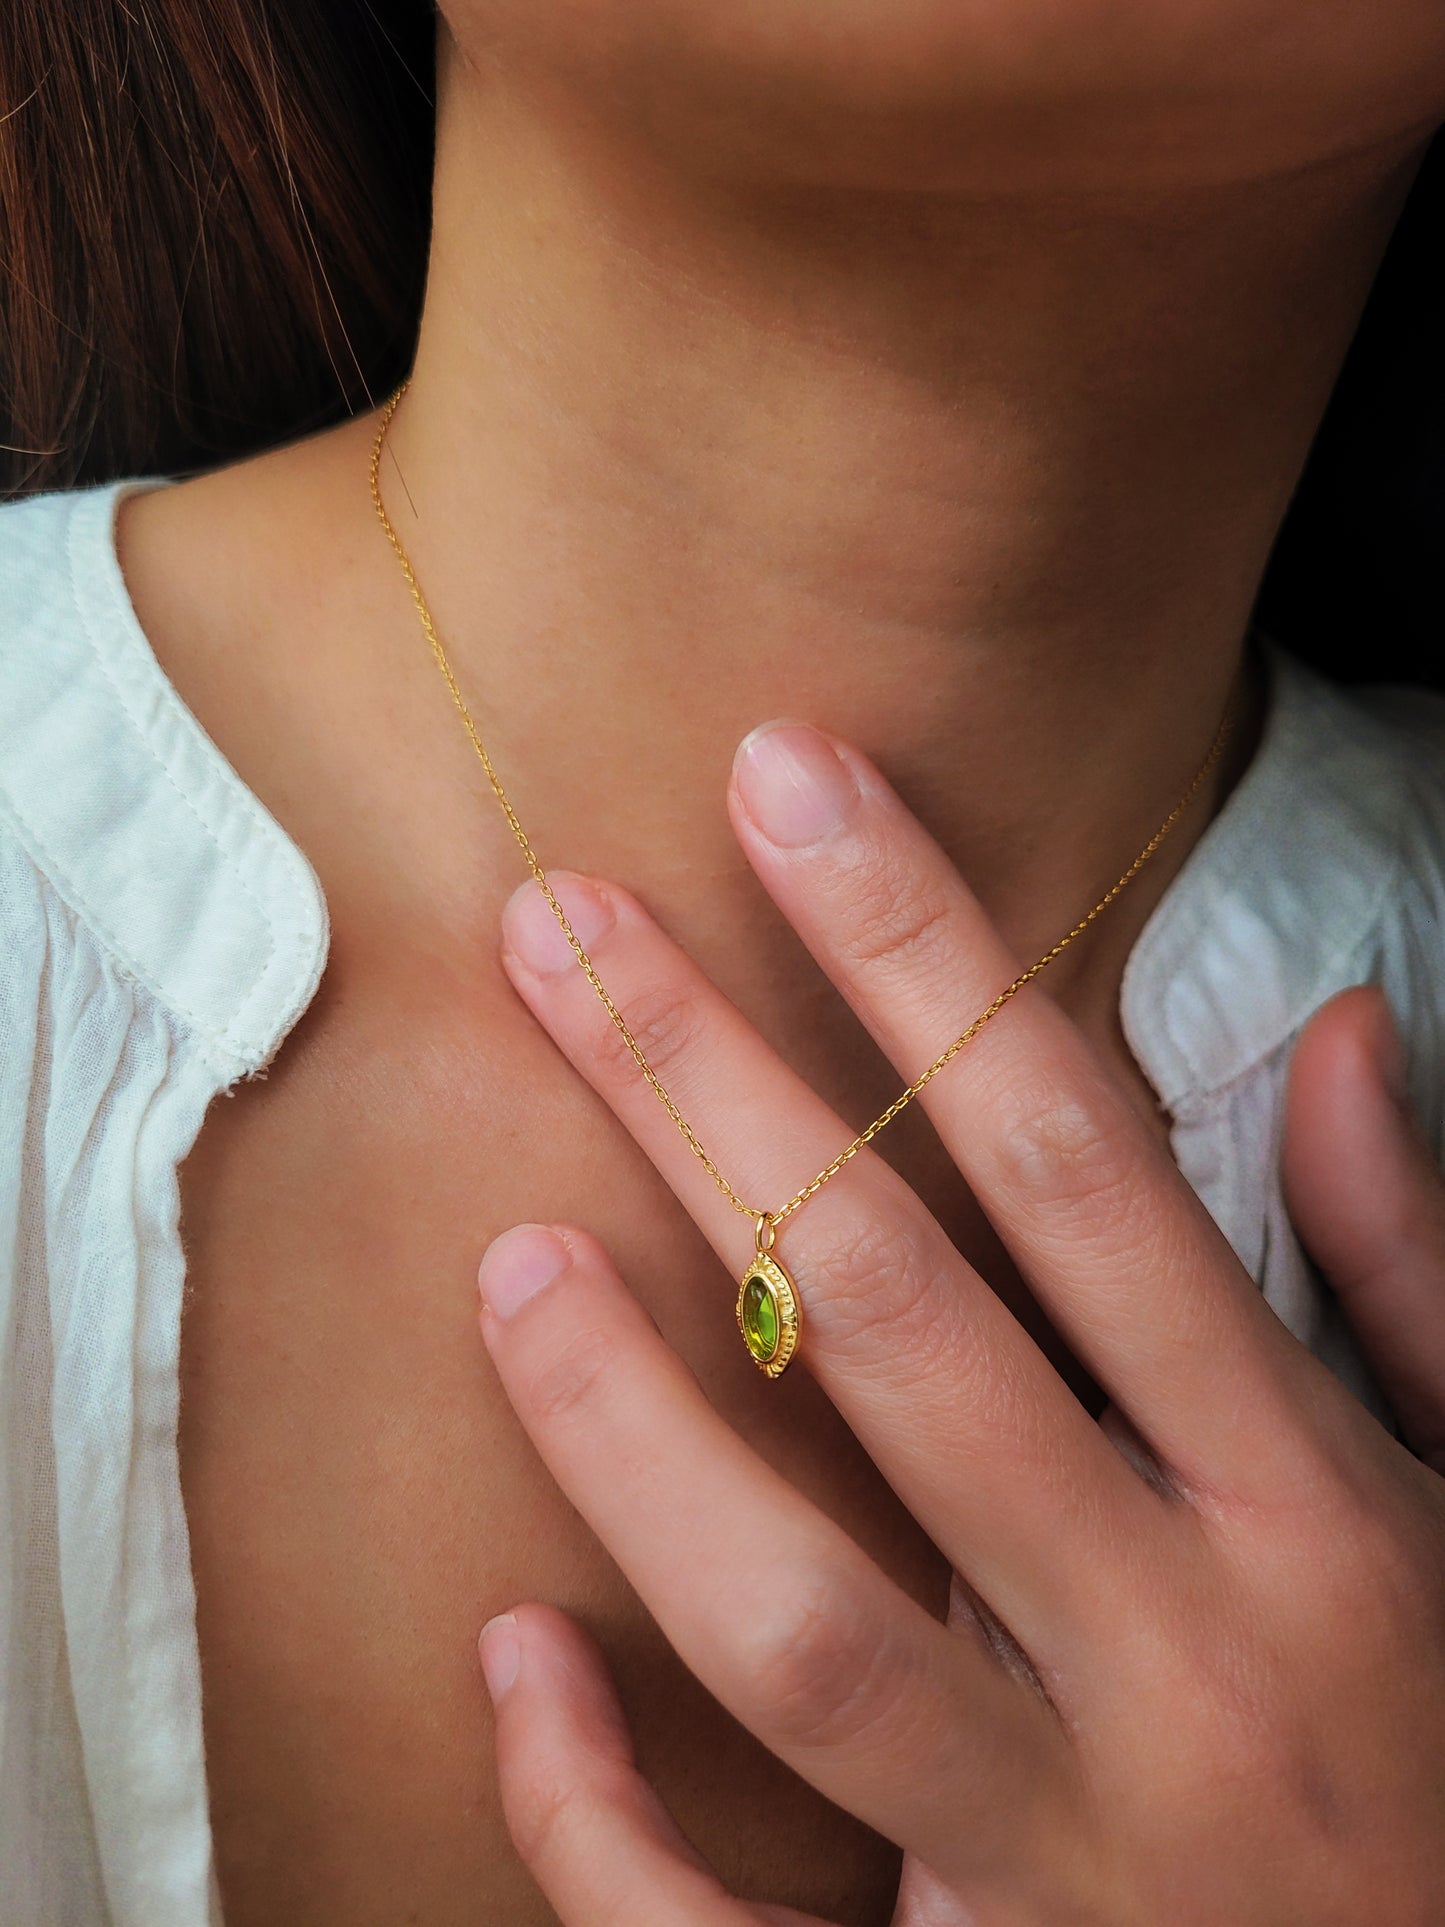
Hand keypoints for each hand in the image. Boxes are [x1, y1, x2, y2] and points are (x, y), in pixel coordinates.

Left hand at [472, 720, 1444, 1923]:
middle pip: (899, 1321)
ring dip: (633, 1428)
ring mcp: (1072, 1853)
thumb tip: (1335, 1026)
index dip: (925, 952)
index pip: (1075, 1159)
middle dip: (716, 1095)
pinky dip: (601, 1808)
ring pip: (802, 1623)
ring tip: (509, 1251)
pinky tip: (513, 1650)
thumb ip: (1403, 1264)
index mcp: (1308, 1504)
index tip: (788, 788)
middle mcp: (1183, 1654)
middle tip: (560, 930)